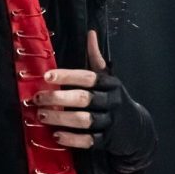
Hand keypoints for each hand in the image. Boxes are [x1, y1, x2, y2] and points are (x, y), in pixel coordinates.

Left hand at [32, 30, 145, 153]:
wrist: (137, 128)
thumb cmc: (114, 98)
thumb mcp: (108, 78)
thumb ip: (96, 58)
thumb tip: (91, 33)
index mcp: (110, 84)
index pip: (87, 77)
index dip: (67, 76)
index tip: (47, 76)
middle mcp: (111, 101)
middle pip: (83, 99)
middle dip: (58, 99)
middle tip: (37, 99)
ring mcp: (110, 122)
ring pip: (84, 120)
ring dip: (61, 118)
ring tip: (41, 115)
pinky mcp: (107, 141)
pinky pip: (89, 141)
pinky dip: (72, 139)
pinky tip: (57, 136)